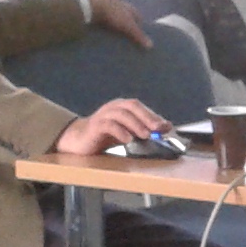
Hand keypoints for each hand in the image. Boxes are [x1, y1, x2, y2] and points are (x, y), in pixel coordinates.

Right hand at [56, 97, 170, 154]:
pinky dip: (120, 131)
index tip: (165, 126)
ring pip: (121, 114)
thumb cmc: (105, 136)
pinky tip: (128, 139)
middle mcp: (112, 108)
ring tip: (146, 135)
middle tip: (158, 128)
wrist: (78, 140)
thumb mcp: (127, 131)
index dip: (152, 114)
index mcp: (121, 106)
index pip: (138, 106)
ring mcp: (102, 116)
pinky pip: (108, 125)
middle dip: (147, 116)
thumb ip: (144, 128)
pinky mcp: (94, 127)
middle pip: (131, 106)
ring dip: (135, 124)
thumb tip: (166, 127)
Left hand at [87, 0, 151, 47]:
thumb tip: (151, 46)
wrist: (92, 6)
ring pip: (114, 16)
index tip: (139, 36)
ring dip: (115, 24)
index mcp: (129, 8)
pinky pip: (102, 18)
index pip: (138, 16)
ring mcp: (107, 5)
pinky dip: (104, 24)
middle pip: (126, 16)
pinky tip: (102, 32)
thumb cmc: (114, 16)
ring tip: (114, 36)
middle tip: (127, 37)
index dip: (139, 26)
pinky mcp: (95, 8)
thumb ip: (139, 36)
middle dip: (127, 25)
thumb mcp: (128, 27)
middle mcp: (119, 4)